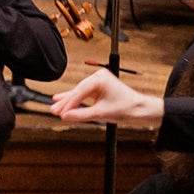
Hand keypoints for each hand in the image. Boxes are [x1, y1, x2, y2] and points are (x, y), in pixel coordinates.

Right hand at [48, 68, 164, 129]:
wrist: (139, 109)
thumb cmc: (126, 108)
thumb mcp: (101, 113)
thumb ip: (81, 115)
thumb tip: (66, 116)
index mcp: (100, 78)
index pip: (79, 92)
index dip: (69, 104)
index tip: (60, 114)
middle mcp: (99, 77)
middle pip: (77, 91)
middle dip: (66, 103)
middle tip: (54, 111)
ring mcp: (99, 81)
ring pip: (79, 93)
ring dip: (69, 101)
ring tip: (55, 108)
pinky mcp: (99, 87)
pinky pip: (84, 94)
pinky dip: (76, 99)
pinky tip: (62, 99)